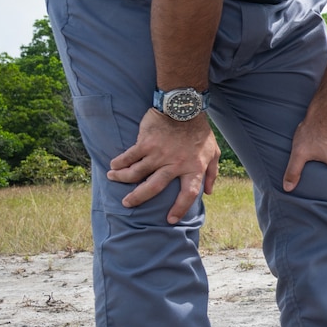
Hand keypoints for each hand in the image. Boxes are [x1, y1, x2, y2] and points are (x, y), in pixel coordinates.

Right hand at [107, 110, 219, 224]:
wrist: (184, 107)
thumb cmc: (200, 131)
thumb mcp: (213, 152)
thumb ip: (212, 173)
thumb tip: (209, 192)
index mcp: (194, 167)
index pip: (189, 193)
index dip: (180, 208)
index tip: (170, 219)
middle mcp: (175, 164)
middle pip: (154, 187)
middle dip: (138, 197)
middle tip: (127, 203)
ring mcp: (159, 154)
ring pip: (136, 173)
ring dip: (122, 178)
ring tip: (113, 179)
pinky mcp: (145, 143)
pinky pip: (129, 157)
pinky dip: (119, 162)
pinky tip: (113, 166)